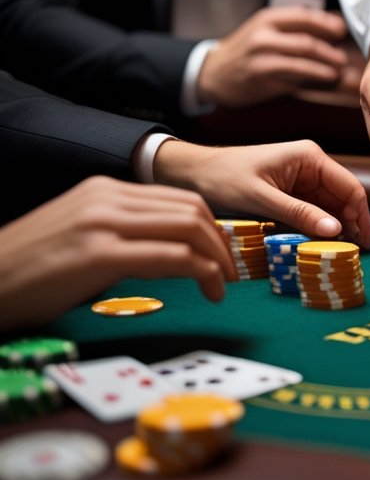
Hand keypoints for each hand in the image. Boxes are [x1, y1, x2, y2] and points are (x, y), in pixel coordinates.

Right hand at [0, 177, 235, 331]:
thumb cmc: (31, 269)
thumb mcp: (83, 236)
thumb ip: (124, 232)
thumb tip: (173, 251)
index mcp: (104, 190)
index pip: (179, 198)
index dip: (211, 227)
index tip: (221, 254)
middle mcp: (106, 198)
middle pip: (191, 209)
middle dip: (220, 242)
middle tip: (230, 273)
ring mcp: (102, 223)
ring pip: (188, 228)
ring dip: (216, 259)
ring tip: (221, 285)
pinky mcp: (98, 254)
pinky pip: (170, 256)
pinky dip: (201, 271)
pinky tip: (208, 290)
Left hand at [153, 140, 369, 247]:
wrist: (192, 172)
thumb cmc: (224, 177)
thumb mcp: (261, 198)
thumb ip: (299, 213)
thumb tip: (337, 230)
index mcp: (310, 157)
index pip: (350, 187)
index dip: (361, 216)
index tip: (363, 244)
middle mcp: (311, 166)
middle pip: (343, 199)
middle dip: (350, 225)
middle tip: (352, 255)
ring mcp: (302, 179)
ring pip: (329, 208)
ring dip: (334, 229)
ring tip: (337, 253)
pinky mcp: (291, 192)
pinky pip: (312, 212)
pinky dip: (316, 228)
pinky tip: (317, 244)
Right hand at [198, 7, 349, 107]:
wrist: (213, 73)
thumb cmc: (246, 50)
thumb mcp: (264, 29)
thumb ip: (293, 26)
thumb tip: (334, 25)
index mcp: (267, 19)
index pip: (305, 17)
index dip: (329, 24)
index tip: (342, 31)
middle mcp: (263, 36)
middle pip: (308, 42)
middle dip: (331, 52)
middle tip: (343, 58)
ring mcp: (261, 58)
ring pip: (303, 62)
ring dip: (326, 68)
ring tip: (338, 71)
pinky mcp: (262, 79)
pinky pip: (294, 79)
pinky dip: (313, 79)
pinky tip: (324, 80)